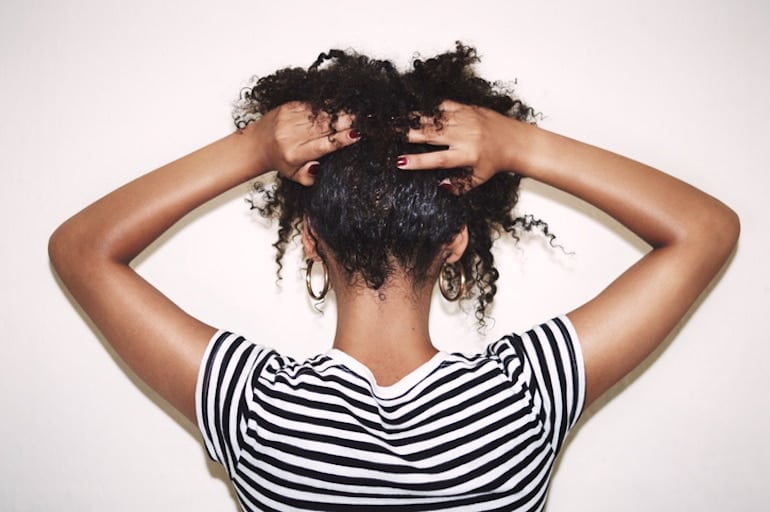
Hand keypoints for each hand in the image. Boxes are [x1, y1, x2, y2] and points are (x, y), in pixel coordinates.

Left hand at [252, 102, 358, 184]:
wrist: (258, 143)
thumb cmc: (280, 160)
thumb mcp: (294, 175)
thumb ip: (309, 176)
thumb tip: (320, 168)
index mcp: (294, 153)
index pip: (322, 145)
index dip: (340, 140)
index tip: (356, 135)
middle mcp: (291, 135)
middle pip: (324, 126)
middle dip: (346, 122)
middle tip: (365, 119)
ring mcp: (290, 118)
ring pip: (321, 114)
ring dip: (341, 112)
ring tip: (358, 111)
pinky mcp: (290, 106)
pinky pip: (314, 104)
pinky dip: (329, 105)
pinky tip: (342, 105)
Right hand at [397, 100, 521, 188]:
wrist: (515, 141)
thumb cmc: (495, 161)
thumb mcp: (478, 179)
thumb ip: (459, 186)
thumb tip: (440, 186)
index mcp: (465, 155)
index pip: (436, 159)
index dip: (416, 161)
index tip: (399, 162)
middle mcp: (463, 136)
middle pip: (430, 135)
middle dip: (407, 134)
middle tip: (387, 133)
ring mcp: (465, 120)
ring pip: (433, 119)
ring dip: (413, 119)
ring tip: (394, 121)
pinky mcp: (467, 109)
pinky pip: (443, 106)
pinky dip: (429, 108)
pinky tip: (415, 110)